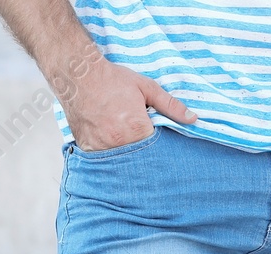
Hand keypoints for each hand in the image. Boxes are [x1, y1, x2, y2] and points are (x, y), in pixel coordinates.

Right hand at [61, 57, 196, 151]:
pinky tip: (110, 141)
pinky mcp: (88, 149)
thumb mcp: (146, 88)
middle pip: (140, 158)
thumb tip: (193, 119)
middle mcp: (119, 142)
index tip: (158, 140)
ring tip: (123, 137)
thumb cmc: (113, 80)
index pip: (158, 149)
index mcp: (137, 129)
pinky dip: (109, 154)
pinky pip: (103, 159)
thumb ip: (170, 106)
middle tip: (140, 140)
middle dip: (144, 152)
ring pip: (121, 161)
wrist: (77, 74)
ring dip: (127, 154)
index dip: (160, 146)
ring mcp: (101, 147)